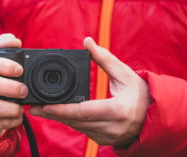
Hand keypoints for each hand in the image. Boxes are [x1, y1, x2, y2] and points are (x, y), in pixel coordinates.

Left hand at [29, 37, 150, 145]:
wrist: (152, 117)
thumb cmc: (140, 94)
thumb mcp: (125, 74)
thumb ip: (104, 58)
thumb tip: (88, 42)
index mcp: (117, 110)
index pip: (84, 111)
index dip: (62, 110)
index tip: (43, 106)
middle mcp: (111, 127)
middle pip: (75, 121)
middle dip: (53, 114)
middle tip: (33, 107)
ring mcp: (107, 137)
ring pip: (76, 127)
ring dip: (59, 118)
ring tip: (40, 109)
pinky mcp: (103, 140)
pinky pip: (82, 130)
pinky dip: (69, 121)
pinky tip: (58, 114)